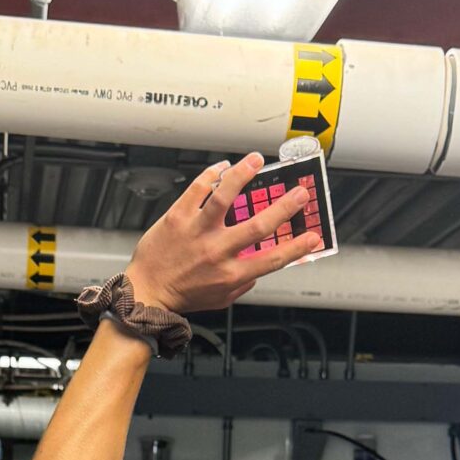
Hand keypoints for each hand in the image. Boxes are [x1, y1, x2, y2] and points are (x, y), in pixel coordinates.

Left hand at [123, 152, 324, 313]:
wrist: (146, 292)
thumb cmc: (183, 296)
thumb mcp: (221, 299)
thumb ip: (243, 283)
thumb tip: (259, 268)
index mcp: (231, 274)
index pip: (272, 259)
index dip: (296, 247)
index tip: (313, 236)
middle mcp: (217, 252)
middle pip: (257, 225)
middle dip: (283, 206)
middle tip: (299, 192)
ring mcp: (196, 232)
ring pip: (224, 197)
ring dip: (243, 175)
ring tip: (256, 160)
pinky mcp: (177, 218)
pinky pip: (196, 190)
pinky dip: (211, 175)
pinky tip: (222, 166)